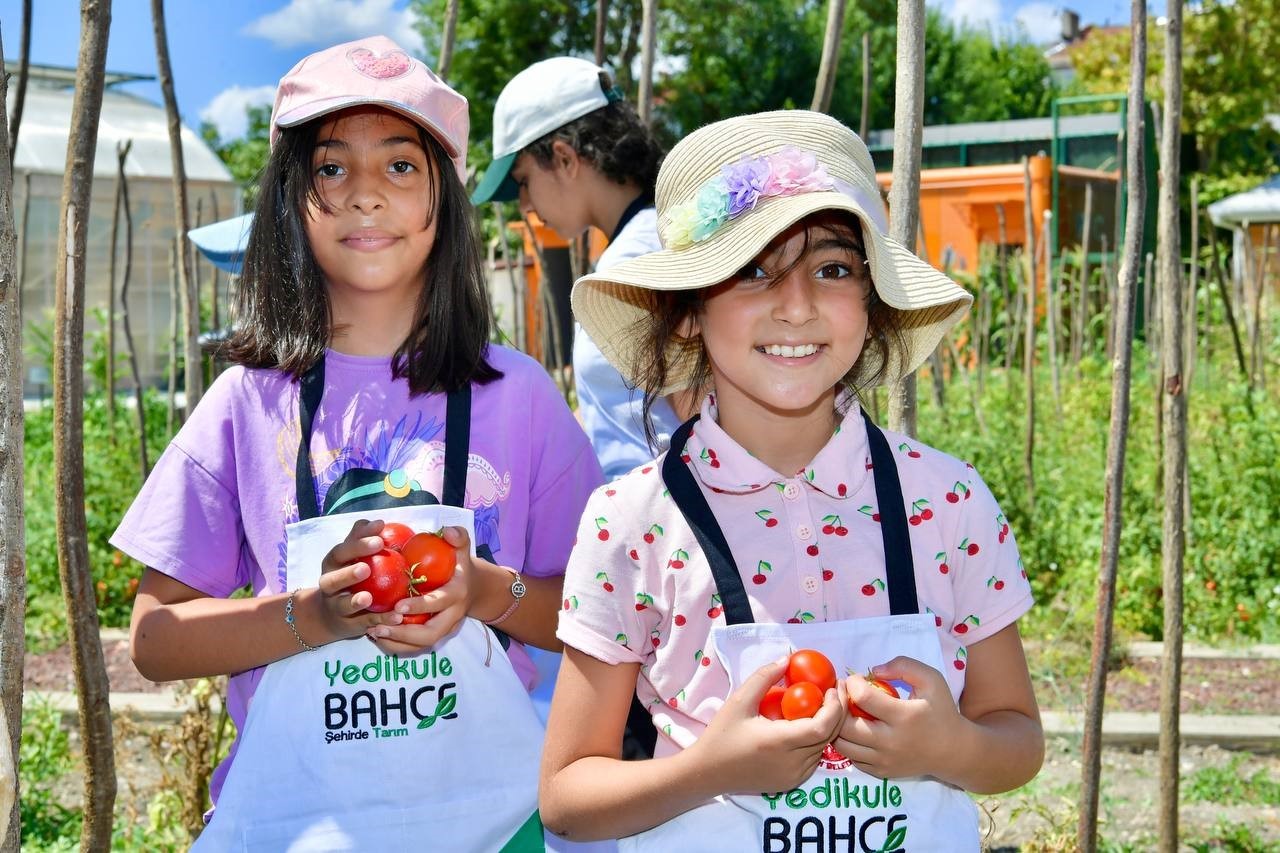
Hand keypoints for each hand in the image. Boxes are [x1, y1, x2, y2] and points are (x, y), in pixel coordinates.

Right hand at [315, 519, 407, 640]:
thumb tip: (377, 522)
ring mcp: (337, 606)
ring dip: (354, 601)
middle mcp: (330, 585)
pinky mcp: (349, 625)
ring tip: (368, 598)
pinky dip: (380, 621)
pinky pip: (365, 623)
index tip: (380, 532)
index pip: (342, 551)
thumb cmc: (348, 574)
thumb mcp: (351, 555)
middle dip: (348, 573)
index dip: (359, 542)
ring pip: (343, 605)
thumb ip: (360, 538)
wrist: (330, 613)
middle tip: (366, 567)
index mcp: (333, 563)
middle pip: (333, 579)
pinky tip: (396, 617)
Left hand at [366, 526, 476, 654]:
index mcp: (457, 594)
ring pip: (421, 645)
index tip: (397, 605)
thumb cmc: (460, 565)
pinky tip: (377, 636)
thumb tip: (446, 531)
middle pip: (430, 634)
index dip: (420, 606)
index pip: (439, 603)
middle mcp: (452, 616)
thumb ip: (458, 537)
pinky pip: (416, 648)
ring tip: (372, 633)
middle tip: (378, 627)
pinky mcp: (436, 636)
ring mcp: (444, 629)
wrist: (474, 588)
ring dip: (396, 644)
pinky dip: (397, 646)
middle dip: (404, 635)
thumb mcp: (462, 548)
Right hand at [689, 658, 845, 795]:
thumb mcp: (739, 701)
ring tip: (825, 703)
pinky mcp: (792, 783)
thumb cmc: (721, 735)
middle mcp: (791, 763)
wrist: (708, 772)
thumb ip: (764, 677)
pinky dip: (818, 741)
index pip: (821, 727)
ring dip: (829, 726)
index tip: (832, 687)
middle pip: (828, 737)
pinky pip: (814, 759)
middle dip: (837, 711)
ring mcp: (794, 776)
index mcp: (779, 742)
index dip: (834, 707)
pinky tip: (811, 724)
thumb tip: (787, 659)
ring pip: (823, 748)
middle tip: (836, 689)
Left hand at [834, 656, 964, 780]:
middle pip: (845, 725)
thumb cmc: (941, 711)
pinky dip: (848, 743)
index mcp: (904, 716)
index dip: (853, 683)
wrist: (954, 751)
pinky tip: (855, 730)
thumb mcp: (931, 680)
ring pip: (843, 745)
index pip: (863, 697)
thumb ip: (904, 666)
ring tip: (845, 712)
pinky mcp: (882, 772)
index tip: (856, 679)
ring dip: (837, 725)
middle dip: (838, 705)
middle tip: (842, 694)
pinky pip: (852, 758)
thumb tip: (874, 671)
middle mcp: (891, 741)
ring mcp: (885, 760)